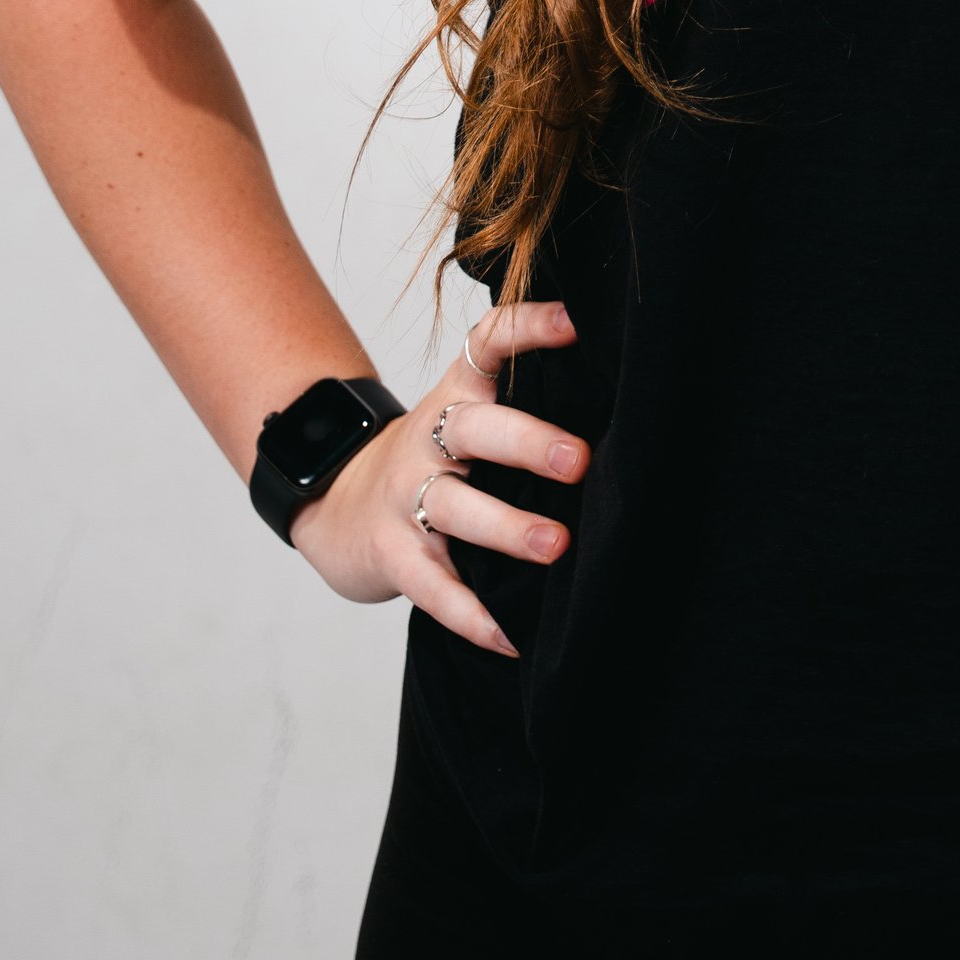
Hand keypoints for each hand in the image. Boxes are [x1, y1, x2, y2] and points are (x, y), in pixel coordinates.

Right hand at [290, 301, 589, 658]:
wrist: (336, 506)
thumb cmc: (432, 459)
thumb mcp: (466, 415)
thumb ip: (523, 402)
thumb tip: (623, 399)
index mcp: (457, 394)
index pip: (487, 343)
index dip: (529, 326)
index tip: (577, 322)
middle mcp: (429, 438)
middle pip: (474, 428)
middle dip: (528, 443)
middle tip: (580, 462)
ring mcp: (406, 497)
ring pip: (454, 507)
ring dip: (507, 529)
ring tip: (555, 547)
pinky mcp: (393, 555)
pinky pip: (432, 588)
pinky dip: (471, 617)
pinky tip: (511, 638)